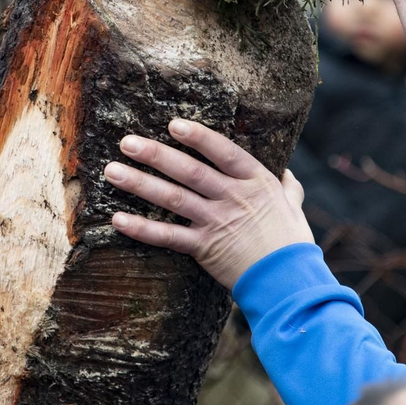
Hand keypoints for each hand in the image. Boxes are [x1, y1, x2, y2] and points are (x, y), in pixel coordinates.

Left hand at [105, 118, 313, 288]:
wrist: (287, 280)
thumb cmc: (291, 242)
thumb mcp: (293, 206)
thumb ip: (287, 187)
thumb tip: (286, 173)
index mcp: (255, 181)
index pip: (223, 152)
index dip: (198, 137)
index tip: (173, 124)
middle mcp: (232, 197)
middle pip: (189, 171)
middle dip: (156, 155)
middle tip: (127, 142)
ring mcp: (216, 222)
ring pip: (172, 198)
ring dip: (140, 183)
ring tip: (112, 171)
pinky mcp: (203, 248)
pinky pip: (167, 236)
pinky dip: (141, 228)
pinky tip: (118, 219)